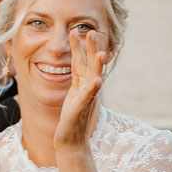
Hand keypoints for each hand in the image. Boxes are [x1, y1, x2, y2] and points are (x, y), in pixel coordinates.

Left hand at [52, 29, 107, 155]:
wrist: (71, 141)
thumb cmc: (71, 120)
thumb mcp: (72, 96)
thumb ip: (77, 82)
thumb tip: (75, 69)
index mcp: (81, 84)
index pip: (81, 61)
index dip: (79, 47)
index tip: (76, 31)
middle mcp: (87, 89)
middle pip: (90, 66)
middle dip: (91, 49)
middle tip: (91, 32)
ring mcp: (86, 99)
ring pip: (93, 79)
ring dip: (97, 67)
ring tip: (100, 53)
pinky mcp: (81, 109)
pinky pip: (88, 97)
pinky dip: (93, 89)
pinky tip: (97, 81)